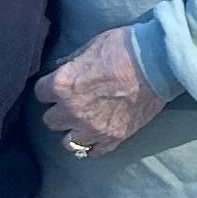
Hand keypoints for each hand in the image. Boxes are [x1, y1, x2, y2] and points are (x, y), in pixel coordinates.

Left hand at [36, 28, 171, 159]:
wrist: (158, 63)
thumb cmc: (124, 48)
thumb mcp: (92, 45)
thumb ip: (72, 61)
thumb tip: (61, 67)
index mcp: (63, 85)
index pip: (39, 93)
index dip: (48, 88)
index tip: (58, 85)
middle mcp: (73, 111)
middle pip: (50, 121)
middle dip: (58, 111)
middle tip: (71, 103)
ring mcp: (93, 128)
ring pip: (68, 142)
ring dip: (73, 131)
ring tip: (83, 123)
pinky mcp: (114, 137)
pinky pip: (94, 152)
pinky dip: (94, 145)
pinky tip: (97, 136)